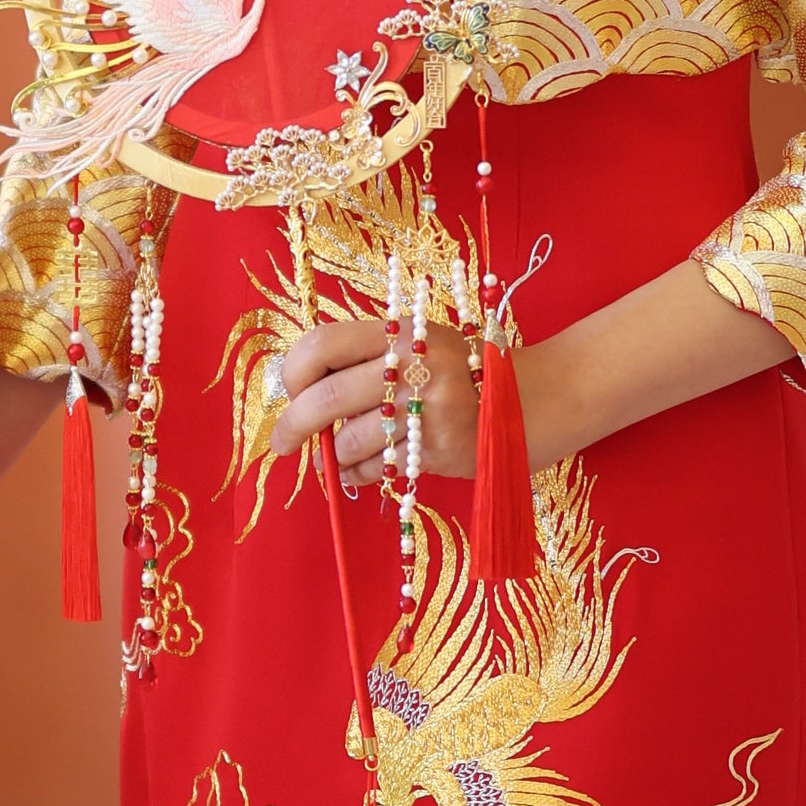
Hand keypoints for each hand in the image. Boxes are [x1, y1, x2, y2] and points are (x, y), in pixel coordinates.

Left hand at [263, 302, 476, 495]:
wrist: (523, 400)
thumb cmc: (453, 372)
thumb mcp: (414, 345)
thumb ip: (363, 360)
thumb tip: (300, 395)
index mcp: (398, 332)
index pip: (323, 344)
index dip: (295, 371)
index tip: (292, 392)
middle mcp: (411, 365)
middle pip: (327, 397)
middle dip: (293, 425)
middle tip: (282, 442)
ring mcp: (426, 408)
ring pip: (350, 440)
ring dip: (332, 455)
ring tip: (331, 457)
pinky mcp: (437, 447)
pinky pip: (376, 468)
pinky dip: (357, 474)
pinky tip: (357, 470)